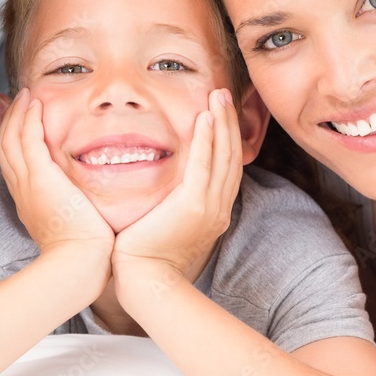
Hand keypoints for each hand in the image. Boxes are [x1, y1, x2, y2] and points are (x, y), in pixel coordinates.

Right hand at [0, 89, 113, 264]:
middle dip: (10, 119)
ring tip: (26, 94)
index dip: (14, 138)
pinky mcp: (40, 178)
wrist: (79, 264)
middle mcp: (22, 189)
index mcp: (28, 200)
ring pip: (11, 139)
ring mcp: (28, 183)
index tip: (22, 120)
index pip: (13, 161)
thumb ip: (77, 205)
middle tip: (20, 99)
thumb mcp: (76, 223)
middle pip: (5, 145)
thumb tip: (91, 198)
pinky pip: (28, 140)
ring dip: (18, 113)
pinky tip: (36, 104)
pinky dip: (29, 120)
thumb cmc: (85, 251)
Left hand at [112, 88, 242, 283]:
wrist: (144, 282)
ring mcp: (208, 208)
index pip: (227, 167)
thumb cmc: (146, 258)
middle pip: (231, 157)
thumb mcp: (167, 225)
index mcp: (213, 212)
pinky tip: (205, 118)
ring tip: (219, 97)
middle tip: (224, 94)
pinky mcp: (192, 206)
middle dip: (229, 123)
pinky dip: (207, 141)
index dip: (228, 137)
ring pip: (222, 157)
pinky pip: (203, 167)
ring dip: (222, 123)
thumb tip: (160, 187)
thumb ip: (171, 203)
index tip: (222, 112)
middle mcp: (217, 208)